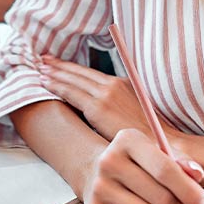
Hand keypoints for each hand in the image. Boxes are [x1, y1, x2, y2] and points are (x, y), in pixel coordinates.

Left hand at [38, 55, 174, 140]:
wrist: (163, 144)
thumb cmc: (151, 135)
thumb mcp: (136, 113)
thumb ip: (120, 107)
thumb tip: (107, 111)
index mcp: (123, 84)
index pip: (91, 74)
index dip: (73, 67)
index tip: (58, 63)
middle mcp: (113, 85)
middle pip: (80, 73)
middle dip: (60, 65)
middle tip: (42, 59)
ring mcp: (105, 95)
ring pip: (73, 80)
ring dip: (55, 73)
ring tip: (39, 68)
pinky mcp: (98, 108)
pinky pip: (72, 93)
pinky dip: (57, 85)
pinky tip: (45, 82)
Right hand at [79, 129, 203, 203]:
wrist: (93, 169)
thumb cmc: (136, 161)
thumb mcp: (157, 150)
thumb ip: (180, 161)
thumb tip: (198, 175)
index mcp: (127, 139)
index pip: (166, 170)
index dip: (191, 193)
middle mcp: (109, 162)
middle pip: (161, 199)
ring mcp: (99, 189)